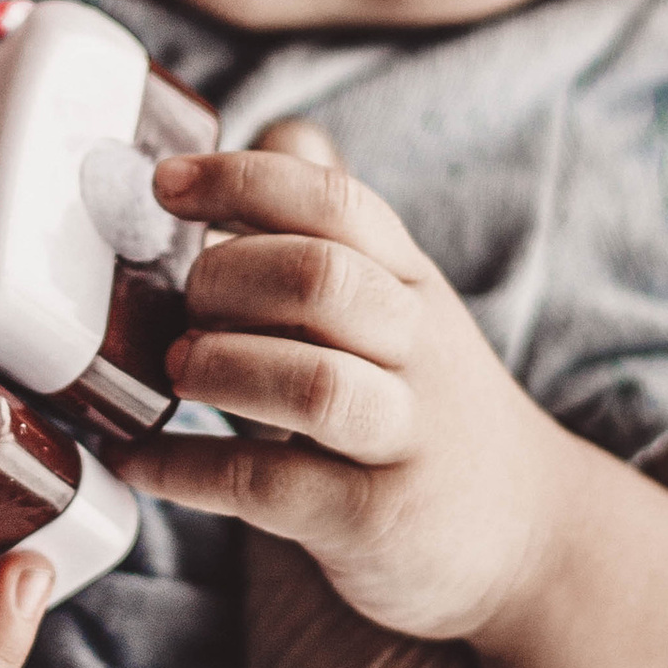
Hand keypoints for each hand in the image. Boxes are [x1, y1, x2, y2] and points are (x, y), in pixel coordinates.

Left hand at [115, 125, 576, 650]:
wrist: (528, 538)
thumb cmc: (427, 407)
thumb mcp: (403, 308)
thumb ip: (337, 232)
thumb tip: (281, 130)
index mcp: (414, 284)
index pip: (336, 205)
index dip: (243, 181)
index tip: (165, 184)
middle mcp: (420, 350)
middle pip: (321, 280)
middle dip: (225, 278)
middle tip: (179, 303)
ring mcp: (406, 439)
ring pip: (311, 383)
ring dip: (220, 367)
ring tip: (175, 370)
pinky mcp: (376, 520)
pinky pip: (269, 487)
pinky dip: (188, 468)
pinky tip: (139, 457)